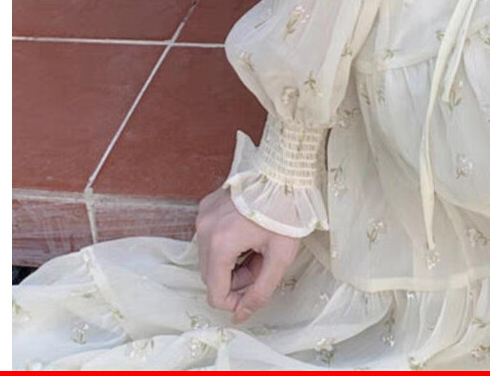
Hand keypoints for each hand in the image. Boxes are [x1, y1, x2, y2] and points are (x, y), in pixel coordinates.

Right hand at [195, 185, 300, 323]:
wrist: (285, 173)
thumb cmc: (286, 212)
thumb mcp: (280, 257)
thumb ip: (260, 291)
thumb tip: (239, 316)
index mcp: (220, 244)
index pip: (215, 293)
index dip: (235, 301)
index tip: (255, 289)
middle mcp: (204, 229)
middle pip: (211, 276)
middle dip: (235, 279)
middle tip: (261, 264)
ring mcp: (203, 215)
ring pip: (210, 258)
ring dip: (231, 262)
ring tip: (257, 247)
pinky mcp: (206, 206)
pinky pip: (210, 237)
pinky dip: (226, 244)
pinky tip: (248, 234)